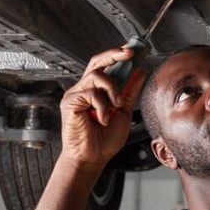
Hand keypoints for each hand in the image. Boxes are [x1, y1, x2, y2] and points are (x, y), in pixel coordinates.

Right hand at [59, 46, 145, 172]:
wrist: (92, 158)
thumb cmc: (103, 141)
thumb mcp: (124, 113)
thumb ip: (129, 93)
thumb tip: (139, 73)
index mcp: (95, 91)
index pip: (104, 66)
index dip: (116, 56)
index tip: (132, 51)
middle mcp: (84, 89)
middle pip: (96, 62)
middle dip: (114, 54)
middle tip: (129, 53)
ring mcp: (75, 95)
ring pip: (97, 76)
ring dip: (113, 90)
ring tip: (116, 107)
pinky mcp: (70, 102)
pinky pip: (91, 93)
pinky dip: (102, 106)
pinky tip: (103, 118)